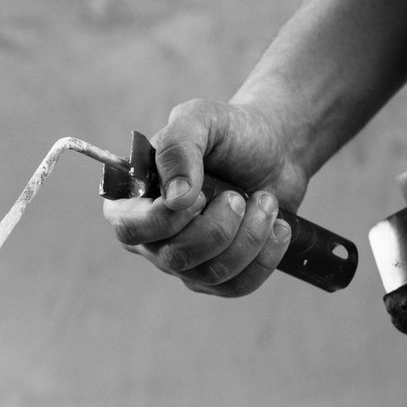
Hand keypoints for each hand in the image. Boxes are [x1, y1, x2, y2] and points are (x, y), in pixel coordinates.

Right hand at [103, 99, 308, 296]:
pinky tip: (278, 228)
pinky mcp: (219, 277)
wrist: (275, 150)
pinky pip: (237, 286)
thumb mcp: (200, 119)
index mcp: (134, 199)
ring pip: (210, 273)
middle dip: (218, 227)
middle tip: (237, 196)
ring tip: (265, 201)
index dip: (163, 219)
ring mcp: (185, 261)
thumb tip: (175, 198)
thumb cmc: (230, 133)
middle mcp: (153, 237)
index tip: (200, 195)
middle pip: (174, 257)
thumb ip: (178, 147)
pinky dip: (265, 256)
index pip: (129, 228)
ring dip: (249, 236)